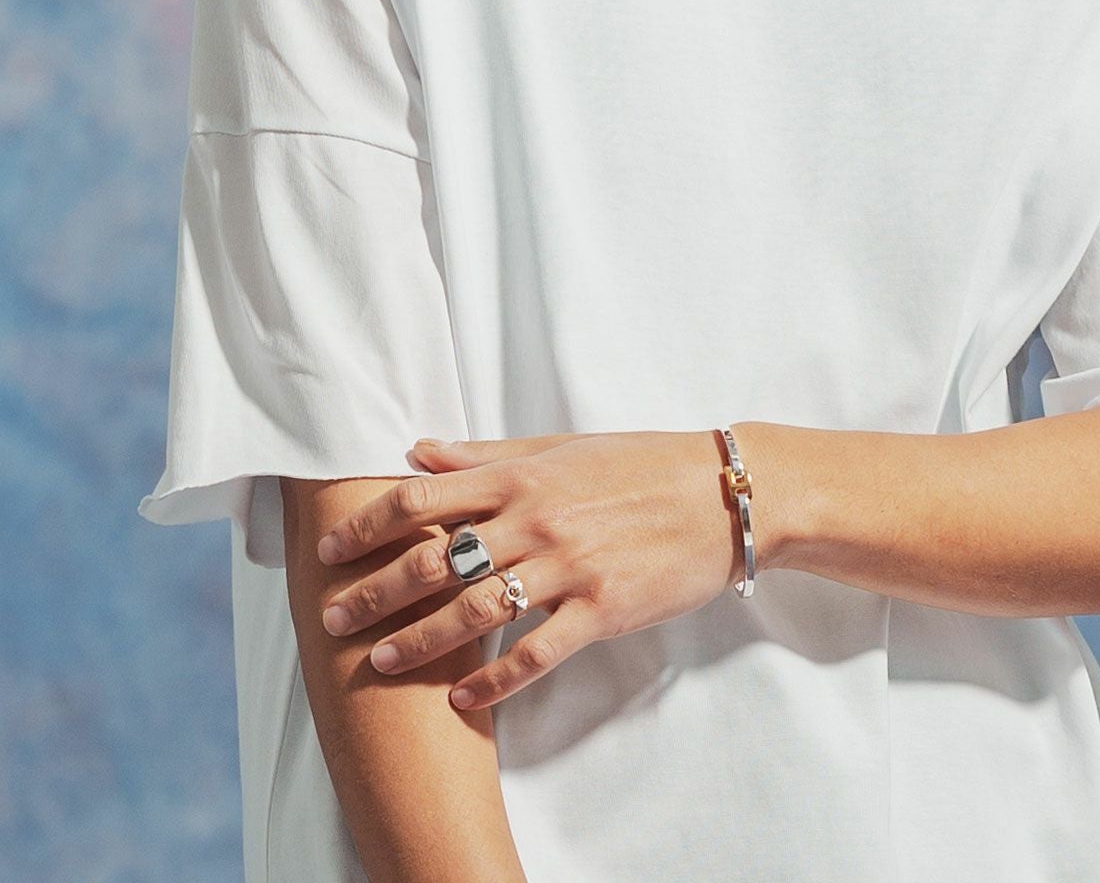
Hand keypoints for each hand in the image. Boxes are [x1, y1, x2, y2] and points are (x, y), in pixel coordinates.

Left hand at [315, 429, 738, 709]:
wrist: (721, 495)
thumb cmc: (638, 465)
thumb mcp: (559, 447)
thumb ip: (485, 454)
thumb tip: (416, 451)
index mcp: (522, 475)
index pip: (422, 498)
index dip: (367, 524)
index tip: (329, 549)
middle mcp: (536, 519)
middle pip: (434, 559)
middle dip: (375, 591)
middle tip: (333, 619)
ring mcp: (569, 567)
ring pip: (474, 611)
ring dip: (420, 641)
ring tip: (381, 660)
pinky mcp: (600, 610)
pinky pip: (534, 653)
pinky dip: (493, 681)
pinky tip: (461, 700)